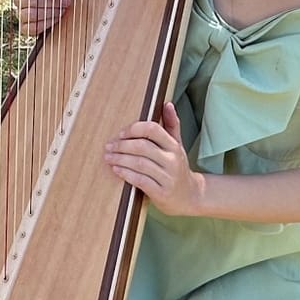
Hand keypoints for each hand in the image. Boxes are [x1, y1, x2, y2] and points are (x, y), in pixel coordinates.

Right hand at [13, 0, 73, 35]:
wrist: (65, 0)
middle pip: (29, 0)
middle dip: (51, 2)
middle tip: (66, 2)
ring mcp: (21, 14)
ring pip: (29, 14)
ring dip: (49, 13)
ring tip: (62, 10)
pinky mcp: (25, 28)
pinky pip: (30, 29)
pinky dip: (45, 24)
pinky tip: (56, 19)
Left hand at [104, 102, 203, 217]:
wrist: (191, 196)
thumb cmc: (178, 168)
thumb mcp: (177, 145)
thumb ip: (171, 125)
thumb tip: (167, 104)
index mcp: (174, 146)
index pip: (153, 130)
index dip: (134, 129)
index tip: (121, 134)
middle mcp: (172, 160)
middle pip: (142, 146)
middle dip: (122, 145)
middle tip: (108, 146)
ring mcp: (168, 177)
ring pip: (139, 163)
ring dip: (120, 159)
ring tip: (108, 157)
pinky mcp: (162, 193)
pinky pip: (140, 181)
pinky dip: (126, 174)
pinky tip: (116, 170)